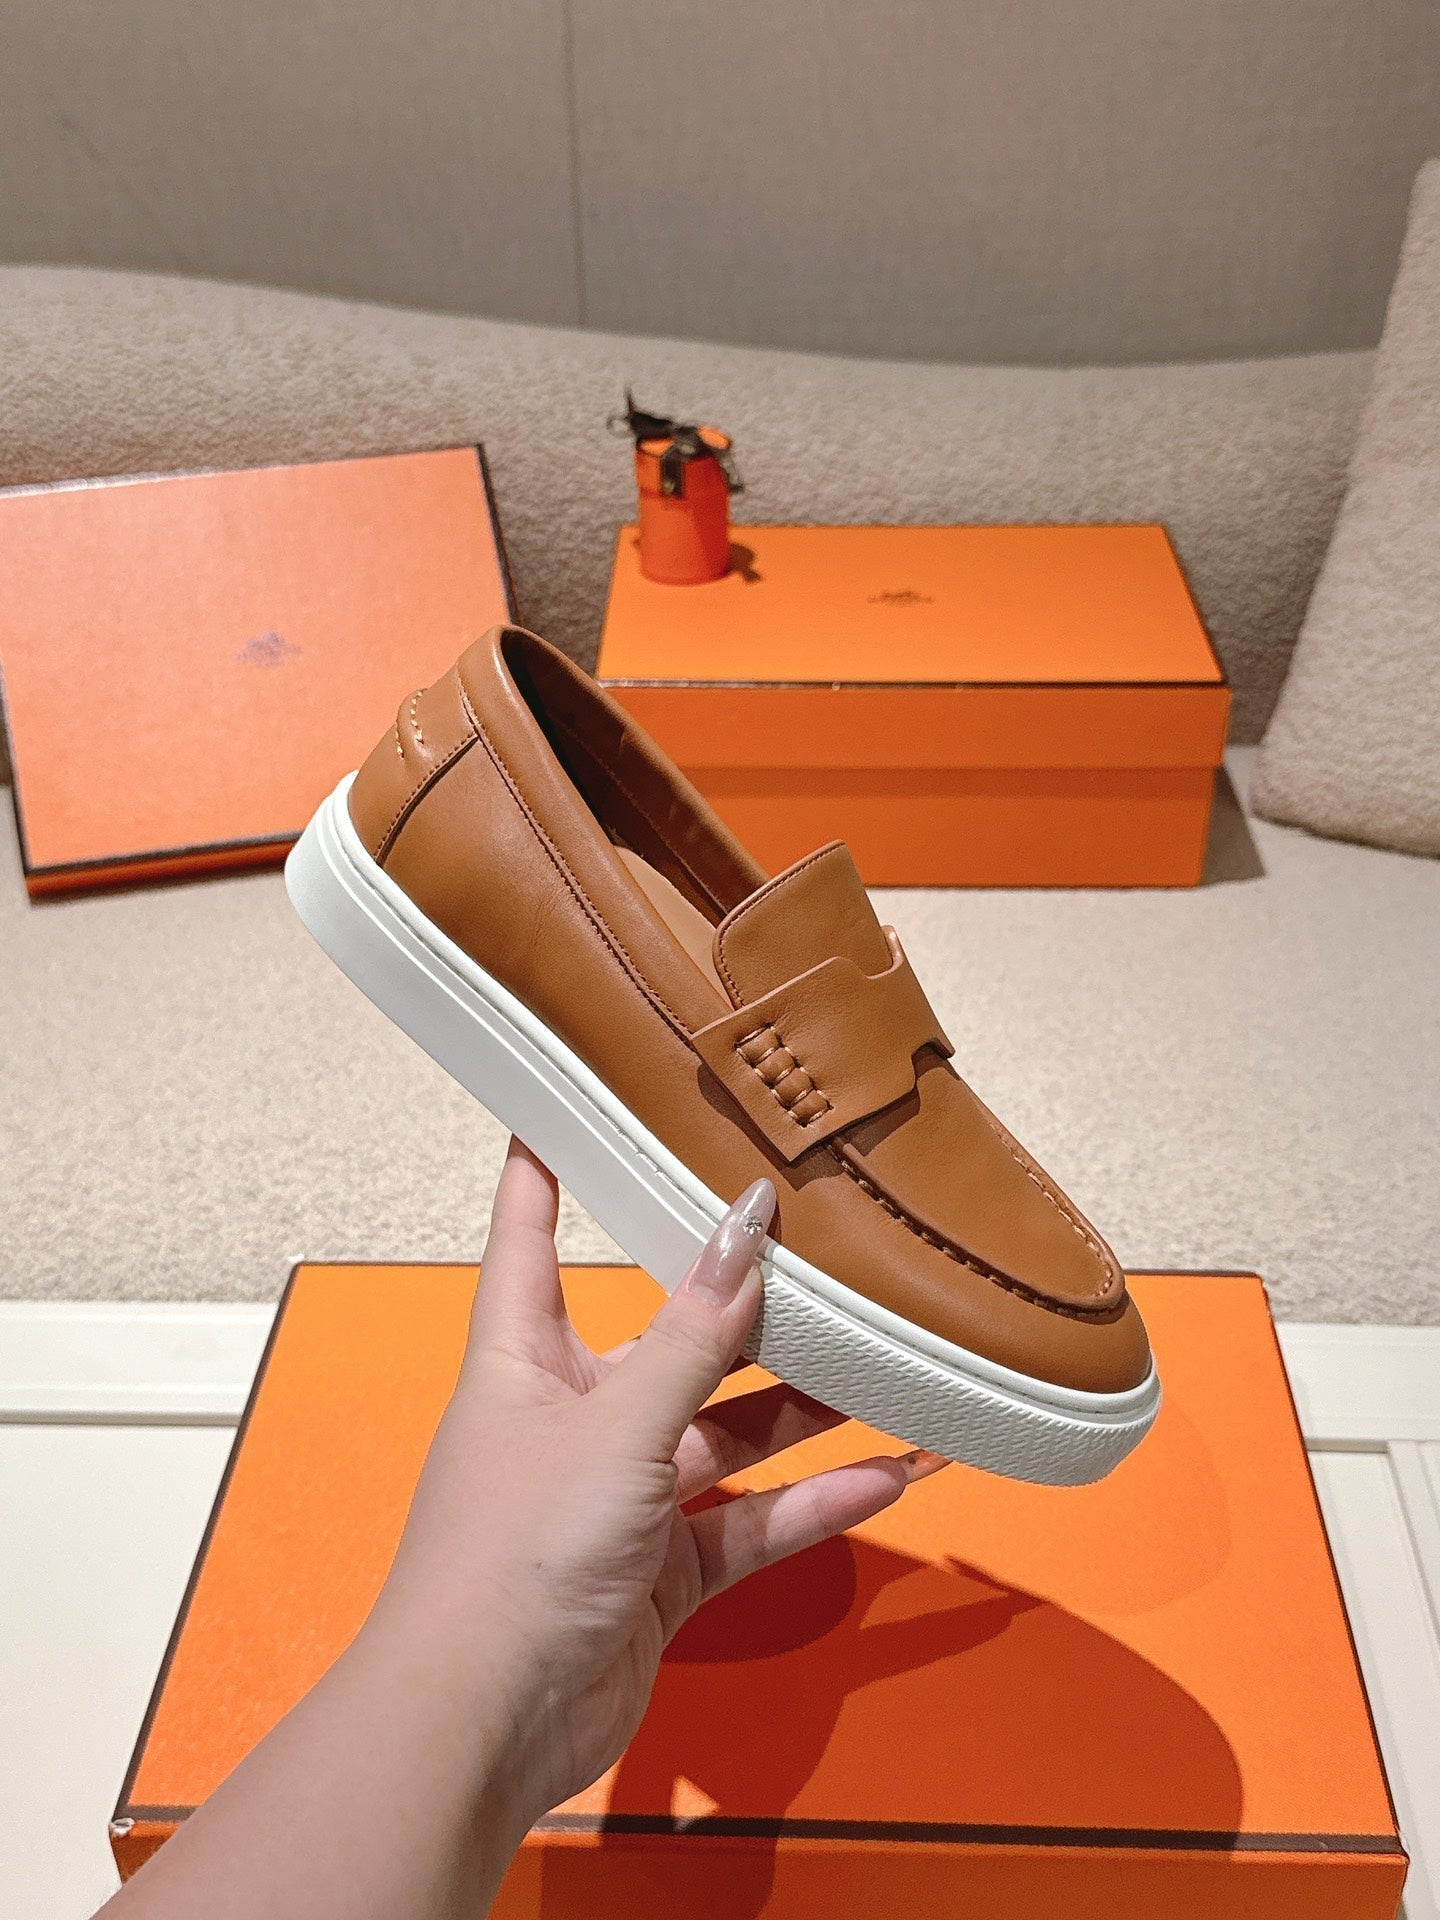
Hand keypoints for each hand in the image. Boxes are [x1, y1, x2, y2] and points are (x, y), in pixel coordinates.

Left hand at [372, 1136, 945, 1829]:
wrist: (484, 1724)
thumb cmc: (515, 1552)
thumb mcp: (617, 1425)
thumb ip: (695, 1333)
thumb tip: (747, 1222)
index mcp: (524, 1358)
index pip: (528, 1235)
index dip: (545, 1167)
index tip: (567, 1099)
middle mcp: (572, 1415)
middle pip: (665, 1337)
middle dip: (740, 1303)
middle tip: (821, 1249)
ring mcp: (620, 1496)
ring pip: (724, 1433)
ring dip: (801, 1408)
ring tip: (888, 1366)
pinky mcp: (659, 1571)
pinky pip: (749, 1523)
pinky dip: (810, 1504)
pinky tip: (885, 1479)